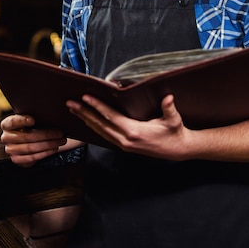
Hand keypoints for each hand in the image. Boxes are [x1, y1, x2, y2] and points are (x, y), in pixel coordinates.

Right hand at [0, 114, 66, 166]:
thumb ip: (36, 115)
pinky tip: (54, 149)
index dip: (22, 121)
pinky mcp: (17, 160)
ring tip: (60, 140)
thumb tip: (50, 112)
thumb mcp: (32, 118)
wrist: (31, 139)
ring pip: (31, 148)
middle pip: (27, 136)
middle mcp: (6, 137)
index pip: (13, 122)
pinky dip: (45, 153)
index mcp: (7, 124)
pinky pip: (32, 158)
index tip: (33, 120)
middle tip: (60, 132)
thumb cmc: (33, 125)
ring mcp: (10, 150)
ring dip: (48, 145)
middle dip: (46, 134)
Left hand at [66, 94, 190, 159]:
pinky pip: (105, 136)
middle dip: (84, 113)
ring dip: (86, 120)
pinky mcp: (125, 146)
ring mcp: (124, 145)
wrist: (178, 150)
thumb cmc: (175, 132)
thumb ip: (169, 109)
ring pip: (100, 132)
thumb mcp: (174, 120)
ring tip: (74, 110)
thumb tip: (168, 97)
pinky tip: (87, 121)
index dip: (97, 107)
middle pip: (100, 125)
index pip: (111, 117)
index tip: (85, 98)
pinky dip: (95, 127)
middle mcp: (126, 140)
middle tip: (70, 103)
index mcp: (135, 132)